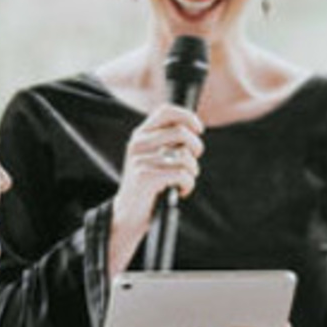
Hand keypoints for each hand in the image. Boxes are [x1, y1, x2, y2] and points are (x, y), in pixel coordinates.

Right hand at [108, 105, 204, 270]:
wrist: (128, 215)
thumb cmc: (148, 187)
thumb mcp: (154, 158)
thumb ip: (168, 142)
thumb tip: (195, 129)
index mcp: (140, 135)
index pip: (166, 111)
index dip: (187, 117)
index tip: (198, 130)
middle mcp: (138, 143)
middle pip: (181, 132)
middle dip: (196, 147)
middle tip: (194, 162)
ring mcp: (140, 160)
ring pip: (184, 157)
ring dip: (192, 172)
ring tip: (184, 181)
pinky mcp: (145, 177)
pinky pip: (182, 175)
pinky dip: (188, 185)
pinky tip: (180, 191)